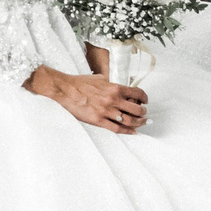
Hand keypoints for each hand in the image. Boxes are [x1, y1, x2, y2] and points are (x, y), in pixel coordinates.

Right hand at [29, 64, 146, 134]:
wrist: (66, 90)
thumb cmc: (80, 83)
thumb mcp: (100, 78)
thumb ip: (111, 83)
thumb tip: (119, 86)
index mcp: (115, 88)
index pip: (137, 93)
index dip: (144, 98)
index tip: (145, 101)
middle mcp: (113, 100)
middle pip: (136, 109)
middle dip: (143, 113)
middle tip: (144, 114)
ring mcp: (106, 111)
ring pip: (129, 121)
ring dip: (138, 123)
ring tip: (141, 123)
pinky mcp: (99, 120)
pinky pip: (117, 128)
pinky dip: (127, 131)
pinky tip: (132, 131)